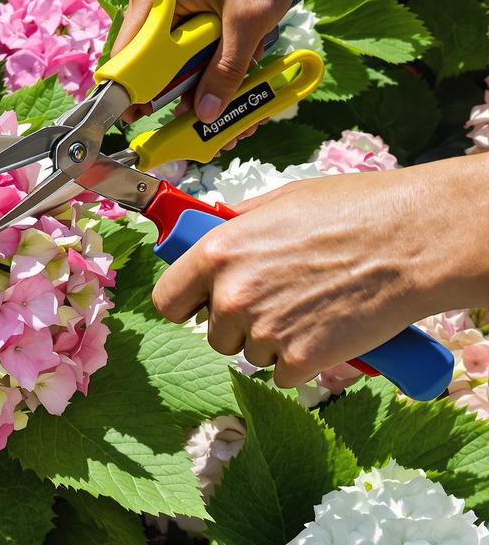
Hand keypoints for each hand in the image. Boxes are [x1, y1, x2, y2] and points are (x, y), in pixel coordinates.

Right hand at [111, 0, 313, 124]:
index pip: (128, 56)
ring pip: (179, 64)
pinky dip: (217, 69)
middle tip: (202, 126)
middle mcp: (156, 5)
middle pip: (154, 66)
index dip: (132, 91)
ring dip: (204, 87)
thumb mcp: (248, 20)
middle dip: (179, 97)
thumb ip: (226, 69)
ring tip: (231, 115)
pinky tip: (240, 82)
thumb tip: (206, 116)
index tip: (139, 121)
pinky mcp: (194, 15)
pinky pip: (197, 52)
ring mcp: (175, 11)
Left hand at [151, 155, 488, 387]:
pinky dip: (301, 362)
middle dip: (237, 324)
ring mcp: (266, 330)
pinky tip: (323, 332)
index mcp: (217, 253)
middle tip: (276, 301)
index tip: (198, 305)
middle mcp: (232, 295)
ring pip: (249, 354)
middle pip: (213, 334)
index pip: (167, 301)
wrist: (410, 241)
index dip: (184, 305)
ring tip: (307, 309)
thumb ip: (237, 225)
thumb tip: (214, 230)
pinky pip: (283, 374)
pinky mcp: (302, 358)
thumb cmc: (349, 211)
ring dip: (272, 341)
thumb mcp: (278, 202)